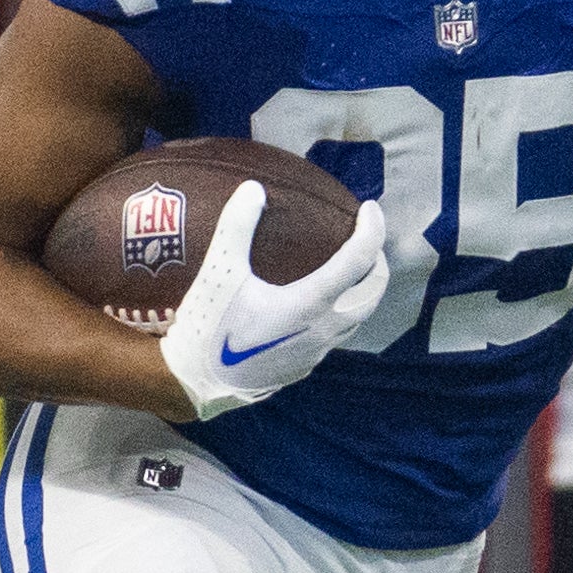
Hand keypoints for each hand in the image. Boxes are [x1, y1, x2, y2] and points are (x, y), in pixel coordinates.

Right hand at [158, 183, 387, 420]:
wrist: (196, 383)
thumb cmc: (209, 327)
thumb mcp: (219, 272)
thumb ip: (236, 227)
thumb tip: (253, 189)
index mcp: (311, 304)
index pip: (358, 262)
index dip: (372, 231)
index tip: (369, 209)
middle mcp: (324, 330)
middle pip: (372, 294)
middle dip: (376, 264)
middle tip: (364, 241)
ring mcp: (316, 353)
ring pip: (357, 319)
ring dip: (360, 291)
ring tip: (347, 270)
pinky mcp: (303, 367)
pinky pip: (335, 335)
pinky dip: (340, 311)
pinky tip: (315, 304)